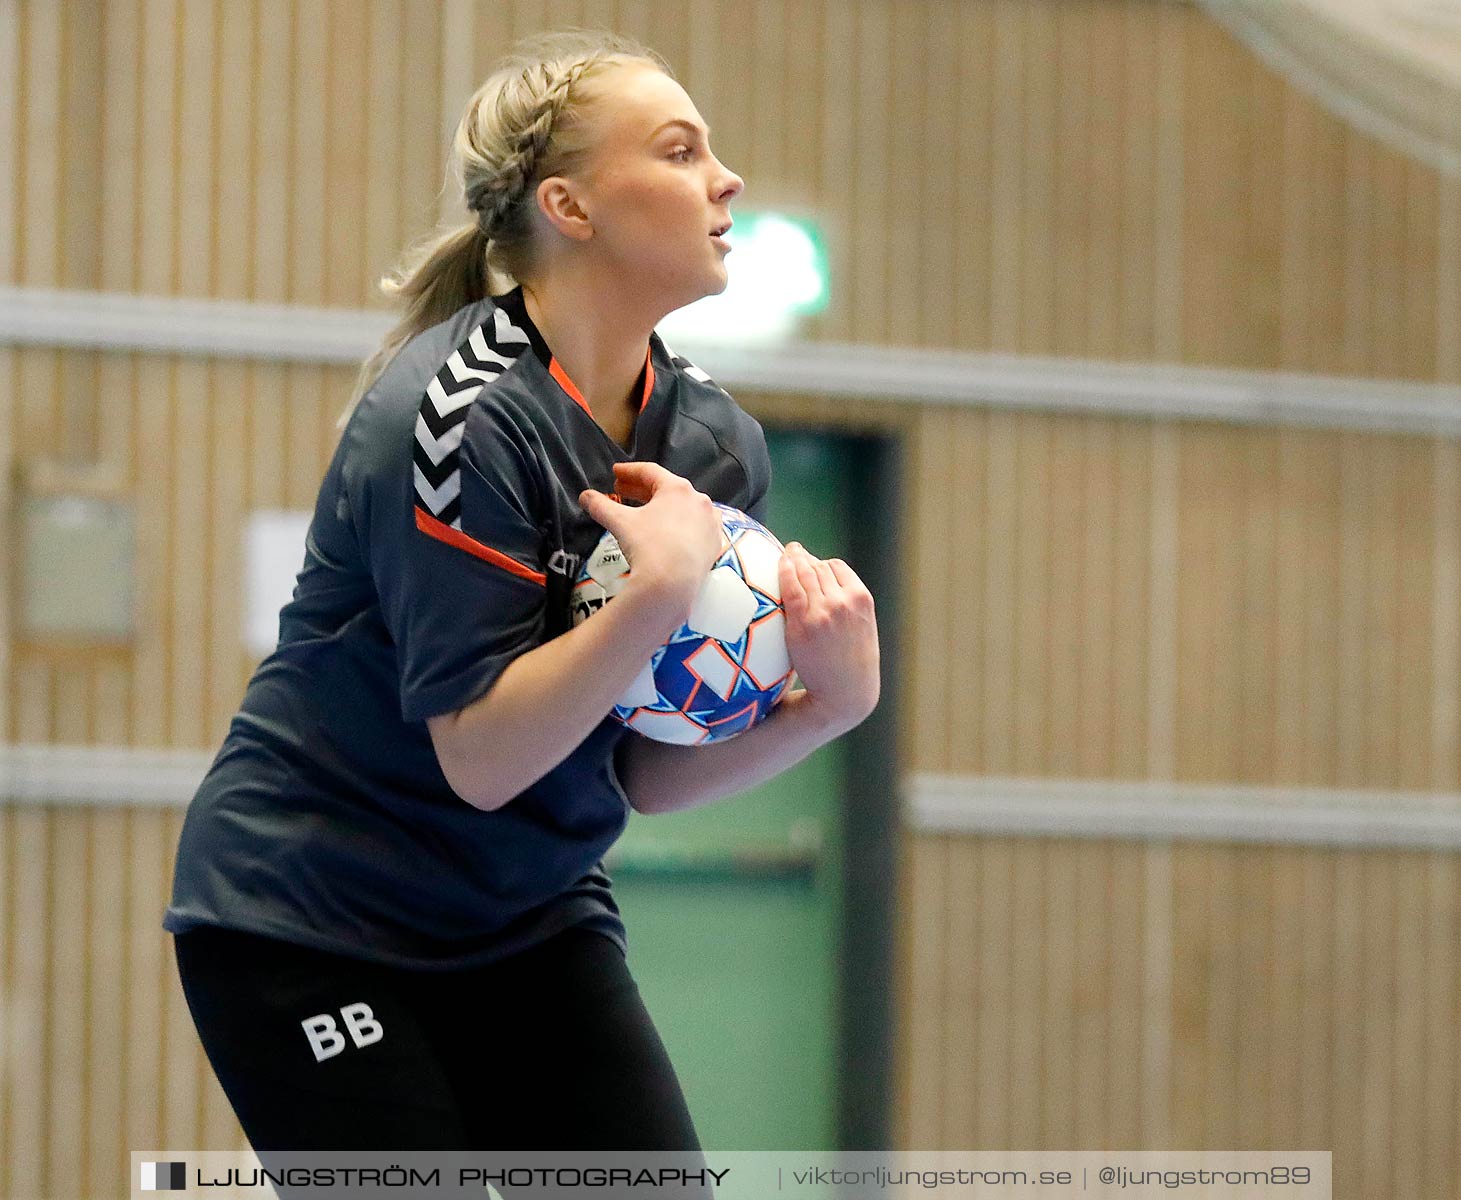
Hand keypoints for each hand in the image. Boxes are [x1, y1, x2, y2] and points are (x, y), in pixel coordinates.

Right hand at [580, 462, 723, 619]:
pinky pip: (696, 527)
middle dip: (642, 490)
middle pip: (667, 489)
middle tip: (622, 491)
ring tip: (645, 511)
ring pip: (684, 507)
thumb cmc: (648, 546)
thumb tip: (585, 496)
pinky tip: (670, 531)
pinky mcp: (714, 543)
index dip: (629, 471)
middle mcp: (698, 500)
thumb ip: (600, 506)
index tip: (616, 473)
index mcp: (677, 488)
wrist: (673, 584)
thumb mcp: (620, 523)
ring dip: (663, 506)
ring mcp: (710, 522)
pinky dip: (681, 525)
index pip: (650, 472)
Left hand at [778, 542, 879, 732]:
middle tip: (792, 551)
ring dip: (794, 560)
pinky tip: (778, 565)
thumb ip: (849, 604)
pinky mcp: (803, 623)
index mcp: (861, 599)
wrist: (846, 692)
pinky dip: (784, 572)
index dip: (821, 564)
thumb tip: (828, 585)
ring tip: (786, 555)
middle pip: (819, 567)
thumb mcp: (862, 627)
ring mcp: (822, 611)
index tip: (810, 563)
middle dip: (805, 558)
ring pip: (805, 573)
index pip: (837, 567)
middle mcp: (843, 601)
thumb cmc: (852, 662)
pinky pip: (790, 588)